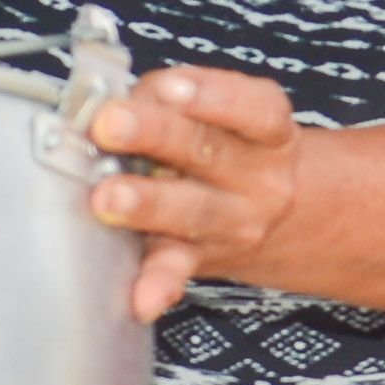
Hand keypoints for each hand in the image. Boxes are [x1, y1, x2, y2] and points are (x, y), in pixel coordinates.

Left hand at [88, 66, 302, 316]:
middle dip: (155, 135)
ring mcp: (232, 222)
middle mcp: (257, 178)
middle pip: (209, 152)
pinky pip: (177, 268)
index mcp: (266, 131)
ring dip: (148, 204)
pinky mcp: (201, 256)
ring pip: (192, 211)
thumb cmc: (226, 147)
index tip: (169, 87)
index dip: (213, 96)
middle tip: (110, 123)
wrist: (278, 215)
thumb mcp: (218, 112)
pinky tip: (143, 297)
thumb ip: (166, 101)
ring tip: (108, 198)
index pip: (253, 109)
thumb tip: (107, 103)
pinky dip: (158, 283)